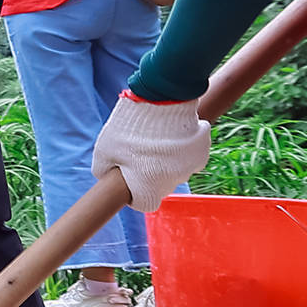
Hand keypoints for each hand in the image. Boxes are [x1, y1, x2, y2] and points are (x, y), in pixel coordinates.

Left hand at [91, 93, 207, 211]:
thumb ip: (104, 170)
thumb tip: (106, 176)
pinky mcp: (202, 152)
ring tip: (154, 139)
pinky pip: (189, 156)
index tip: (128, 177)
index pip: (143, 203)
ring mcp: (191, 168)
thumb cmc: (128, 129)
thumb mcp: (104, 152)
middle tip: (138, 152)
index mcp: (149, 189)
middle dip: (149, 174)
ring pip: (175, 170)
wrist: (161, 103)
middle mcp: (173, 183)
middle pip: (160, 186)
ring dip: (166, 160)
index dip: (134, 192)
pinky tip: (170, 133)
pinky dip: (181, 149)